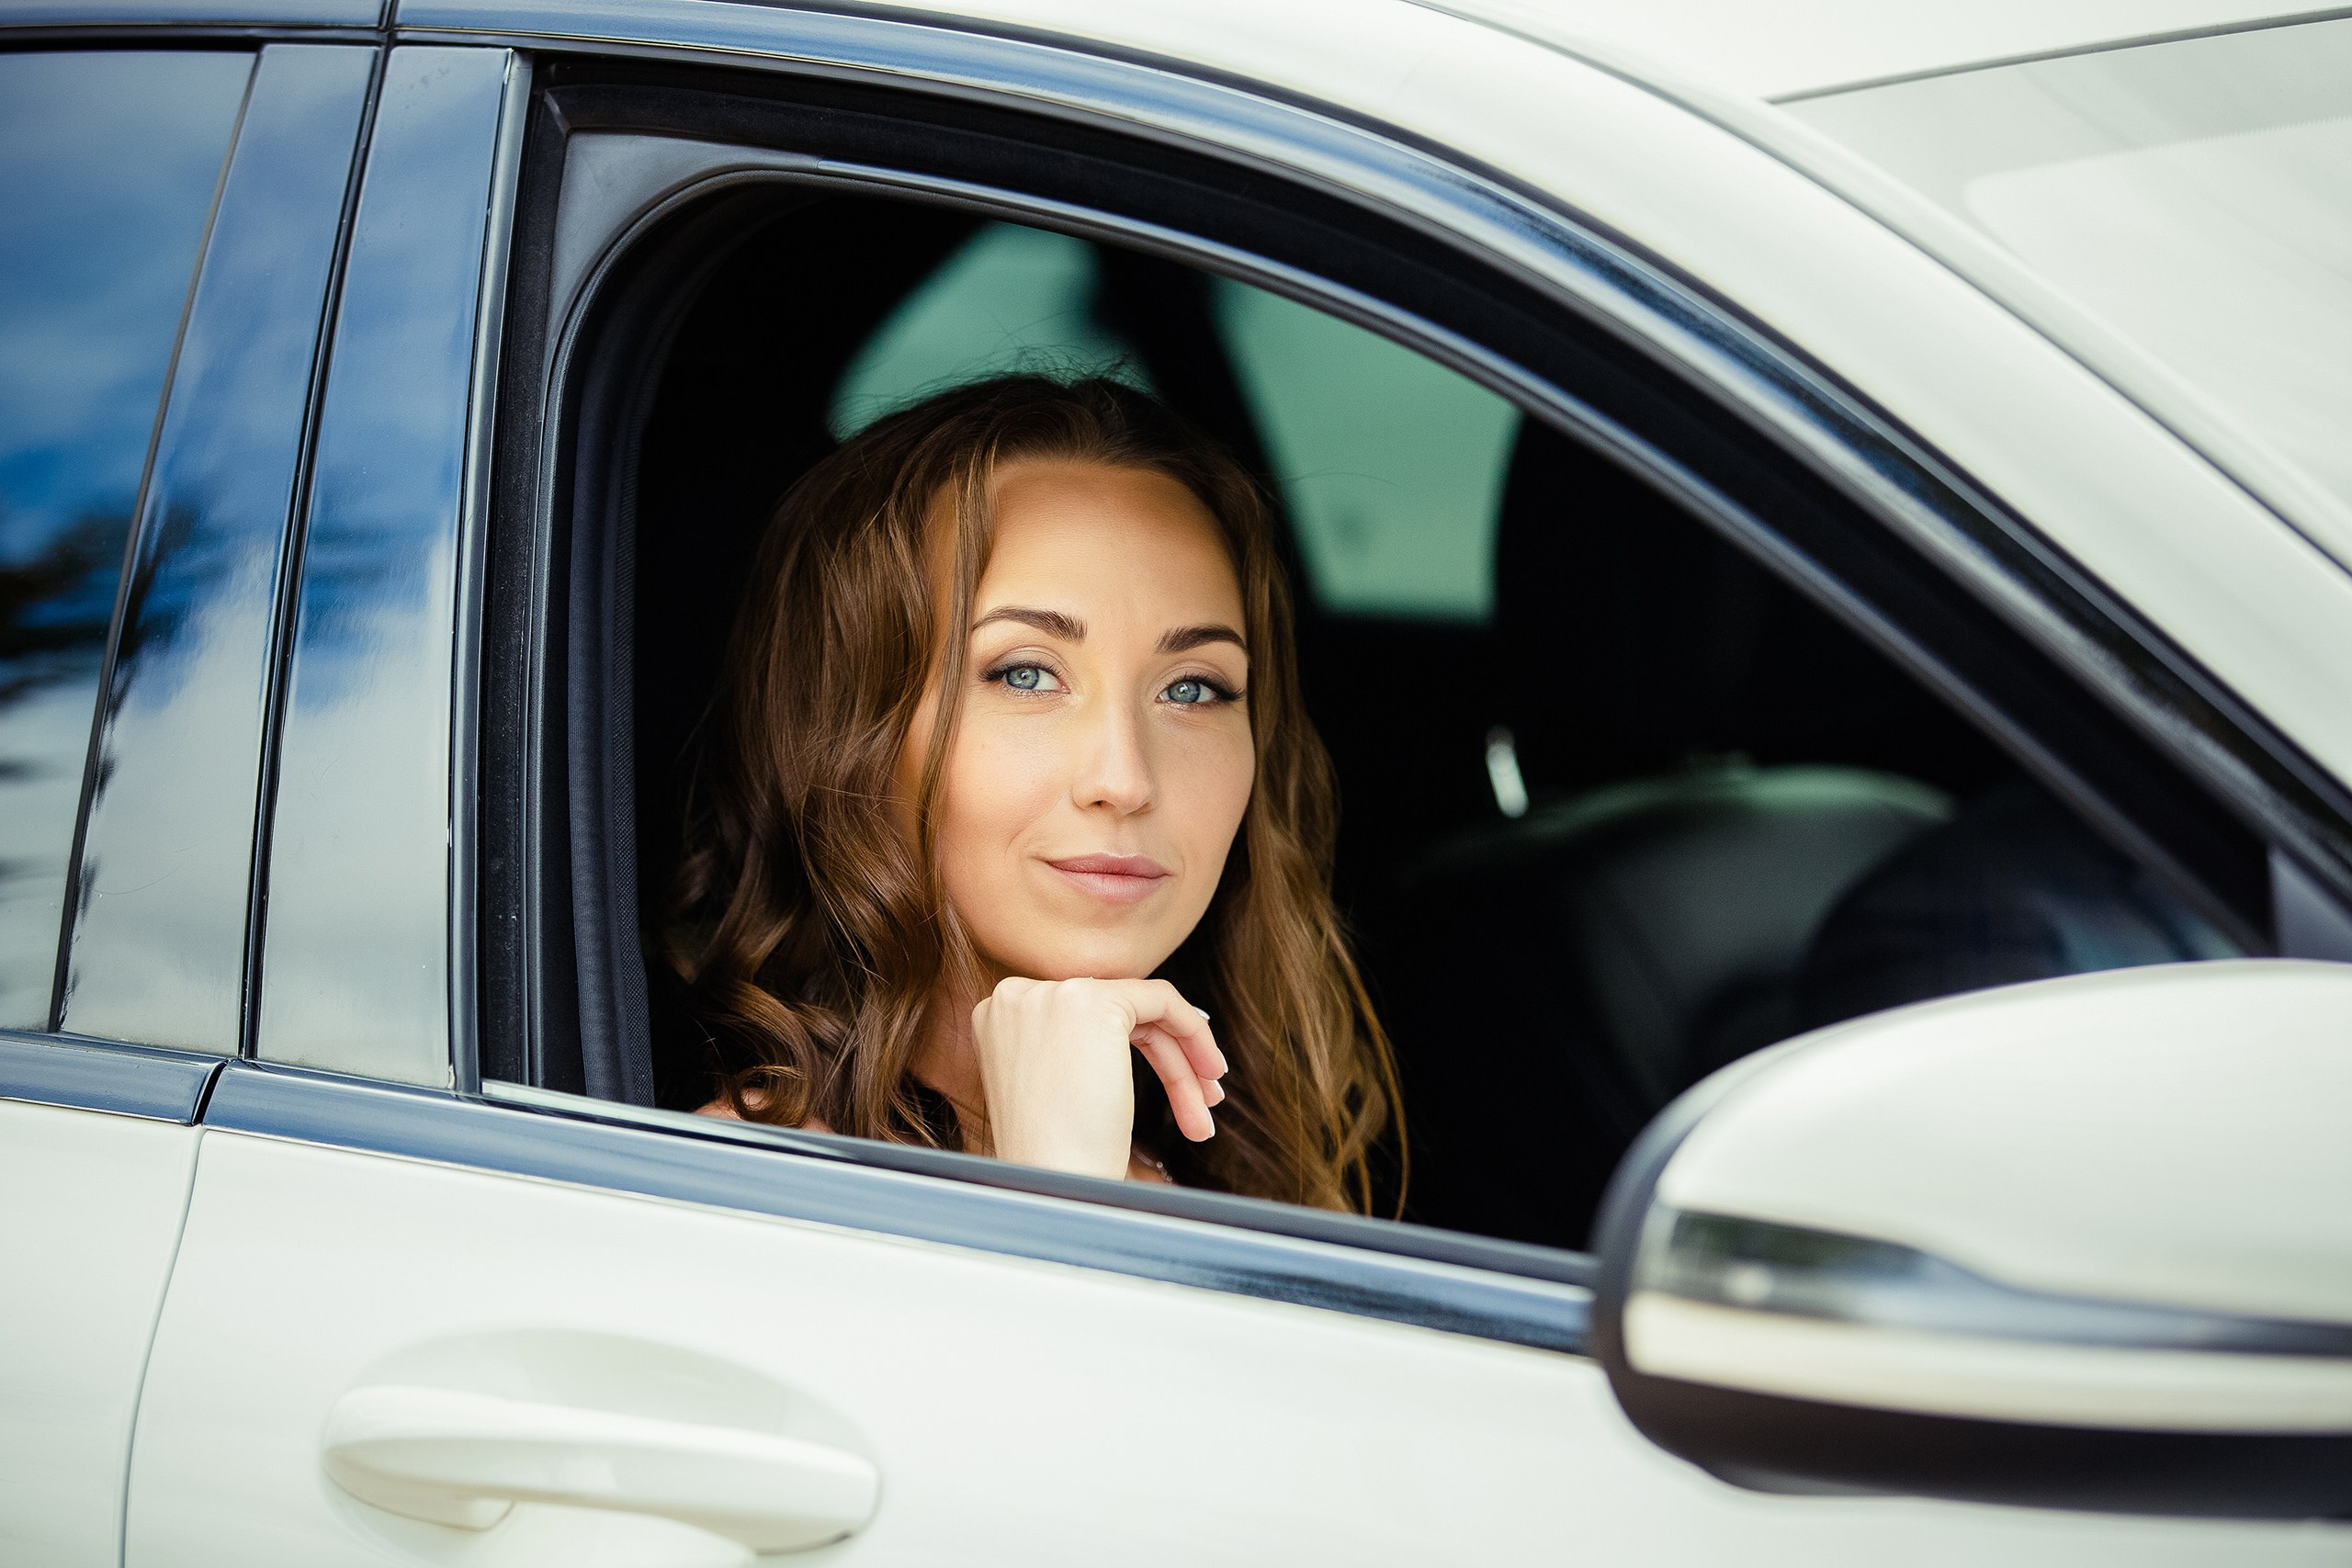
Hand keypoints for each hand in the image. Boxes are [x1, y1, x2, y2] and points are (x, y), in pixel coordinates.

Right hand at [969, 977, 1227, 1180]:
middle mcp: (1017, 997)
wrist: (1053, 1187)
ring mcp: (1051, 996)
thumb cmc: (1056, 1161)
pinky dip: (1194, 1032)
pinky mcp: (1093, 1003)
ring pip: (1142, 1011)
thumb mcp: (1055, 1090)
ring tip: (1209, 1108)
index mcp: (999, 1017)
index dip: (1133, 1047)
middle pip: (1114, 1016)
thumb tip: (1140, 1028)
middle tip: (1201, 1102)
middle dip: (1166, 1058)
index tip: (1170, 1082)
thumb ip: (1075, 1050)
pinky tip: (1210, 1074)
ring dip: (1183, 1061)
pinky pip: (1162, 1000)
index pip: (1082, 1018)